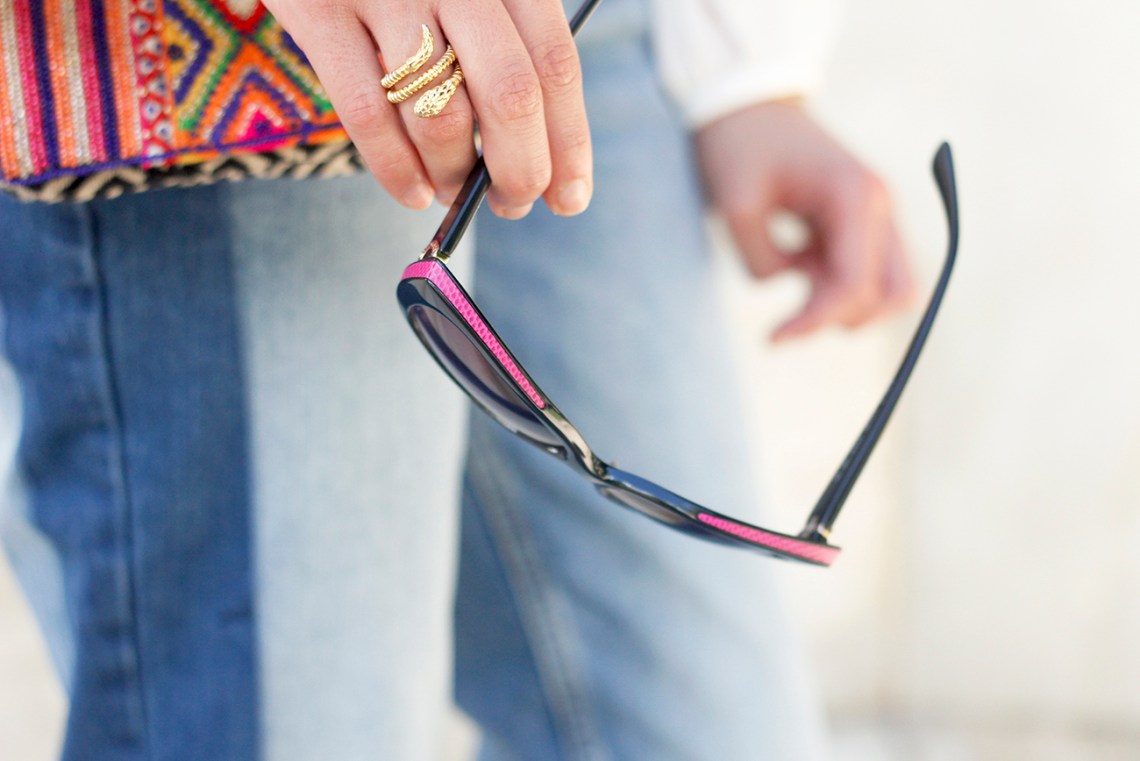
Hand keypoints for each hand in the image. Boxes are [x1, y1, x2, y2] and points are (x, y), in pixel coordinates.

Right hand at [263, 0, 592, 218]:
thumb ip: (505, 48)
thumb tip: (536, 156)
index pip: (555, 66)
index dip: (568, 143)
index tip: (569, 198)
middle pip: (510, 98)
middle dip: (519, 172)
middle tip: (512, 204)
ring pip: (440, 116)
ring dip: (455, 175)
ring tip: (455, 191)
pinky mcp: (318, 11)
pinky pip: (367, 115)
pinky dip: (397, 171)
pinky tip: (414, 192)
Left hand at [694, 100, 913, 341]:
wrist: (747, 104)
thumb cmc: (740, 146)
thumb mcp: (736, 204)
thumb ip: (762, 259)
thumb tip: (791, 283)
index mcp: (856, 195)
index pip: (856, 283)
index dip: (818, 320)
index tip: (773, 338)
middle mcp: (879, 206)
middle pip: (894, 295)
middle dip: (842, 318)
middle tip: (788, 317)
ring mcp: (876, 215)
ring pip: (887, 290)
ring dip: (842, 304)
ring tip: (792, 274)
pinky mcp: (862, 225)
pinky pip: (866, 275)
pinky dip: (836, 289)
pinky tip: (797, 263)